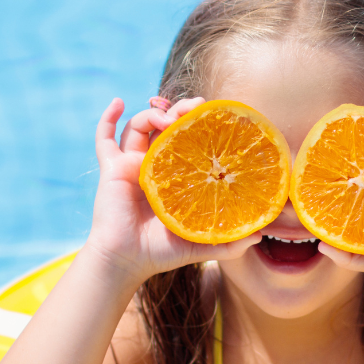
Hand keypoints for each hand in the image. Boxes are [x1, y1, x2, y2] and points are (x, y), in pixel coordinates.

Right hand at [87, 97, 259, 284]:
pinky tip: (117, 102)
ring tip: (168, 116)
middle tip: (194, 108)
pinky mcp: (111, 169)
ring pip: (138, 126)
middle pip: (164, 126)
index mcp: (174, 177)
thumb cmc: (161, 253)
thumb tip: (260, 235)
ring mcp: (130, 165)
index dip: (198, 125)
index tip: (213, 115)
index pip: (187, 141)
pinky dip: (107, 118)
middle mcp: (153, 165)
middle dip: (179, 111)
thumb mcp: (200, 244)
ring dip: (153, 113)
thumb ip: (229, 243)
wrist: (126, 261)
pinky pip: (103, 139)